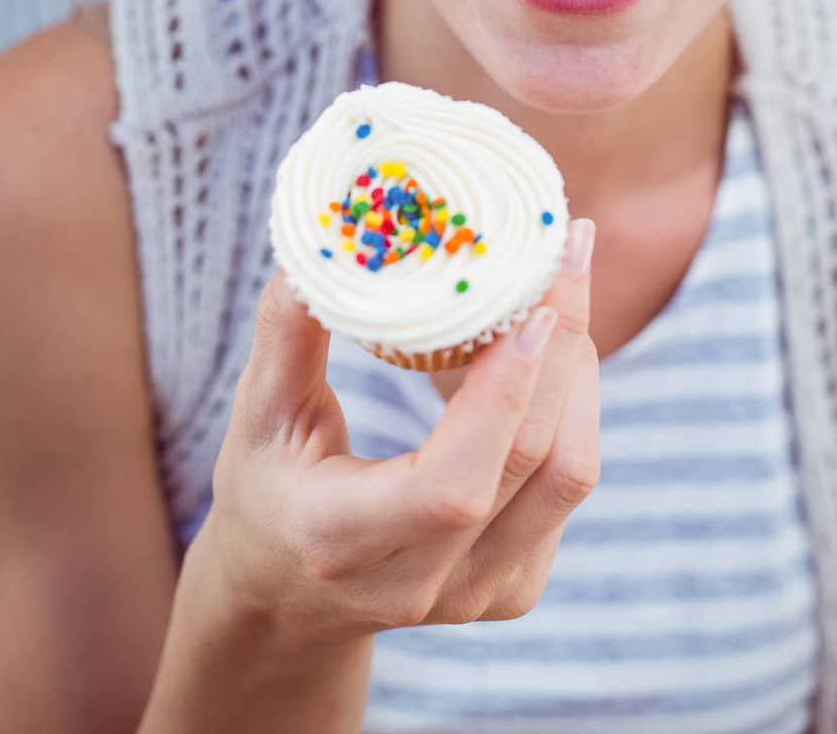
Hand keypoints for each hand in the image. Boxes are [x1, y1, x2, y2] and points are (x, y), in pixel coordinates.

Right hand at [199, 216, 599, 647]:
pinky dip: (572, 404)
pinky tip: (549, 347)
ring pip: (569, 473)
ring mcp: (478, 595)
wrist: (285, 595)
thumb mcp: (257, 415)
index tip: (530, 306)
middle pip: (532, 464)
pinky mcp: (515, 587)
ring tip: (564, 284)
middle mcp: (422, 583)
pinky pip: (567, 483)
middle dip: (563, 347)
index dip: (503, 395)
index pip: (452, 486)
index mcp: (342, 541)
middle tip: (569, 249)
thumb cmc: (267, 488)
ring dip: (579, 370)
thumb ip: (290, 331)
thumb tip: (329, 240)